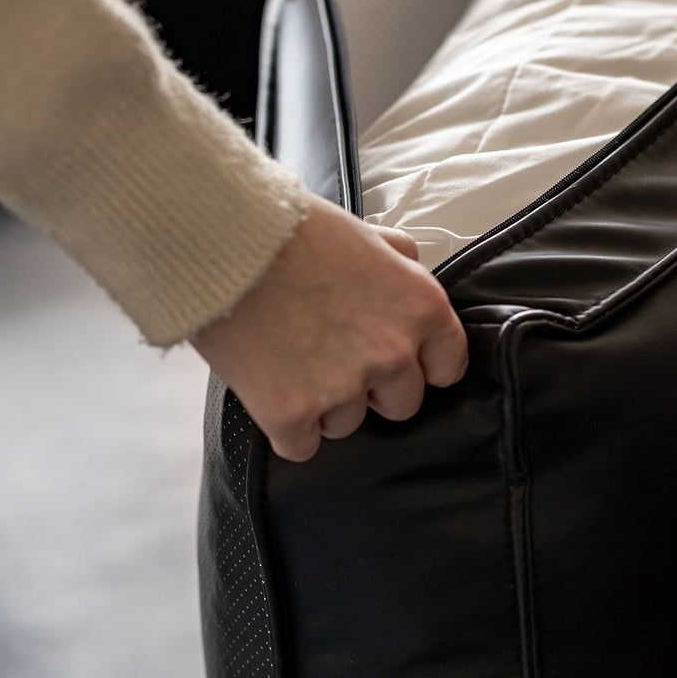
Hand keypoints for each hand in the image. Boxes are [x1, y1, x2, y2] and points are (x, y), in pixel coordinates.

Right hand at [191, 193, 467, 460]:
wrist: (227, 243)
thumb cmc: (295, 231)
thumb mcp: (368, 235)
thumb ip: (400, 262)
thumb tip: (411, 273)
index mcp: (422, 308)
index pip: (449, 366)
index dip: (422, 365)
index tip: (401, 362)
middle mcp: (393, 353)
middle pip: (402, 404)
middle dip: (372, 387)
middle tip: (333, 354)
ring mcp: (344, 387)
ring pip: (348, 425)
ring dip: (323, 403)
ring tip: (291, 356)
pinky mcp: (292, 414)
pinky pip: (302, 446)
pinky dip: (285, 425)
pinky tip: (269, 384)